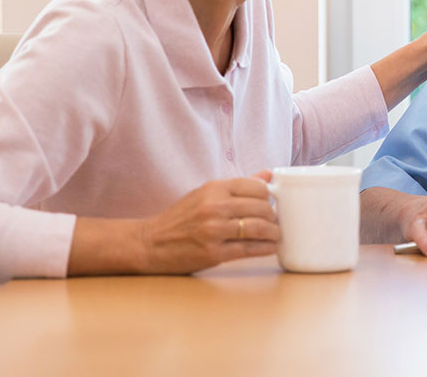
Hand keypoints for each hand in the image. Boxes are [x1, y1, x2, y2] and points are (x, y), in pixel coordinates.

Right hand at [140, 171, 279, 272]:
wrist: (150, 243)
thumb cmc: (181, 217)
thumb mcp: (205, 193)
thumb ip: (239, 185)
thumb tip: (268, 173)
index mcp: (214, 188)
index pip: (258, 187)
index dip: (269, 197)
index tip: (270, 204)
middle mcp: (215, 207)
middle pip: (262, 208)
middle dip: (274, 216)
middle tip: (275, 222)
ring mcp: (214, 230)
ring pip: (259, 228)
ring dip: (274, 233)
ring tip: (275, 235)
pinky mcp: (213, 253)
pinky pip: (249, 249)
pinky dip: (265, 248)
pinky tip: (270, 247)